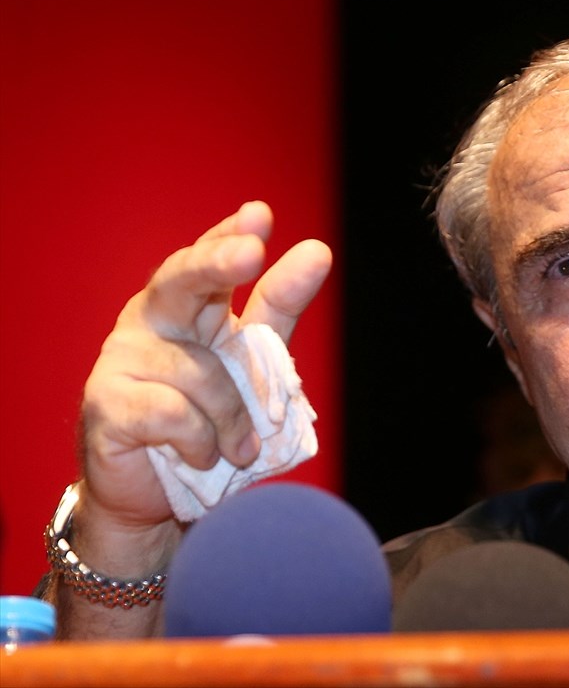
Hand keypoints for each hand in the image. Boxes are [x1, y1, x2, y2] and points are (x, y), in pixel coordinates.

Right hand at [78, 201, 331, 532]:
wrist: (157, 501)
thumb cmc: (208, 426)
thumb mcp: (255, 363)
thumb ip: (279, 309)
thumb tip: (316, 250)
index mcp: (189, 304)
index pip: (210, 258)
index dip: (230, 236)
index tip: (259, 216)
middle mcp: (152, 319)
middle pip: (181, 279)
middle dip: (217, 262)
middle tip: (252, 251)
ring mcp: (121, 358)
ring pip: (197, 371)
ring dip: (233, 418)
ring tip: (238, 449)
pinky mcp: (104, 403)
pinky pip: (172, 412)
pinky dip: (200, 441)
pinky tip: (199, 457)